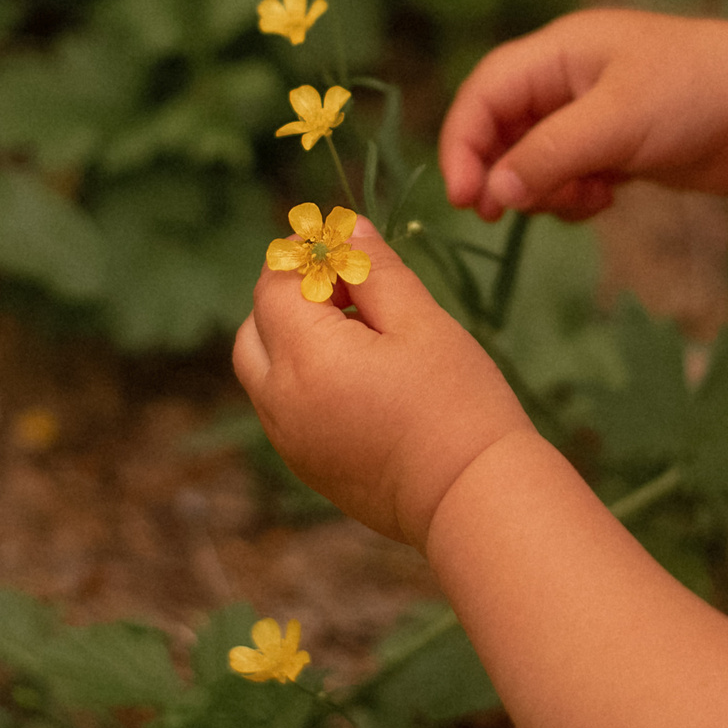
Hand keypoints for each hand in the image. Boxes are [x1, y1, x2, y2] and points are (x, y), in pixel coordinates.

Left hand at [233, 219, 536, 549]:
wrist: (472, 498)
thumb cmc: (457, 402)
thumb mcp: (421, 321)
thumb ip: (374, 269)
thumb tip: (346, 229)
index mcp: (305, 357)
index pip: (274, 285)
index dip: (305, 258)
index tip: (348, 251)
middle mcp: (281, 401)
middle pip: (255, 327)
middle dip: (290, 297)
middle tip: (351, 292)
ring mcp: (288, 440)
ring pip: (262, 369)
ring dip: (292, 339)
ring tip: (361, 335)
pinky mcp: (305, 466)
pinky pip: (281, 407)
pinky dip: (302, 379)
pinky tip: (361, 378)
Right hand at [437, 11, 727, 219]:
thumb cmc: (697, 95)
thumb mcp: (617, 123)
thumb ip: (549, 155)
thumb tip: (495, 192)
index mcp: (560, 52)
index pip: (485, 93)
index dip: (464, 142)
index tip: (466, 197)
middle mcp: (568, 79)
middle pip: (502, 128)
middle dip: (501, 172)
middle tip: (501, 214)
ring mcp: (592, 115)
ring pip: (533, 160)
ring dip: (543, 189)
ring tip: (584, 200)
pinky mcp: (616, 147)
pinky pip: (568, 177)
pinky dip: (574, 196)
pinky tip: (606, 199)